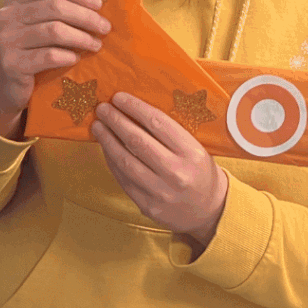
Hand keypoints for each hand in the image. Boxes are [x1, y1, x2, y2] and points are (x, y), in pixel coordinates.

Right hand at [0, 0, 109, 138]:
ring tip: (96, 44)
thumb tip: (97, 5)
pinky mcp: (12, 64)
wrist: (5, 86)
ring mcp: (7, 40)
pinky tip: (76, 58)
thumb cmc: (30, 51)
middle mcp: (7, 16)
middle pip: (55, 7)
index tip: (99, 4)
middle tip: (105, 27)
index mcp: (15, 0)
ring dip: (81, 37)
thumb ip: (56, 11)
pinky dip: (67, 56)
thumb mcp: (37, 24)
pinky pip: (48, 56)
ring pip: (54, 31)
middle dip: (86, 16)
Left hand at [91, 92, 227, 250]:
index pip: (158, 123)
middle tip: (103, 108)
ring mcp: (160, 192)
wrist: (210, 210)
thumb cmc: (201, 172)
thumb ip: (171, 134)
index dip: (135, 108)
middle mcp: (177, 172)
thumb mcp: (196, 148)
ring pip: (125, 161)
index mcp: (192, 153)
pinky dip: (111, 161)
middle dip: (116, 121)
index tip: (119, 97)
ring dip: (107, 140)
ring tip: (98, 126)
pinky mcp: (147, 206)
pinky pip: (123, 179)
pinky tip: (106, 148)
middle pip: (137, 141)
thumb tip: (136, 111)